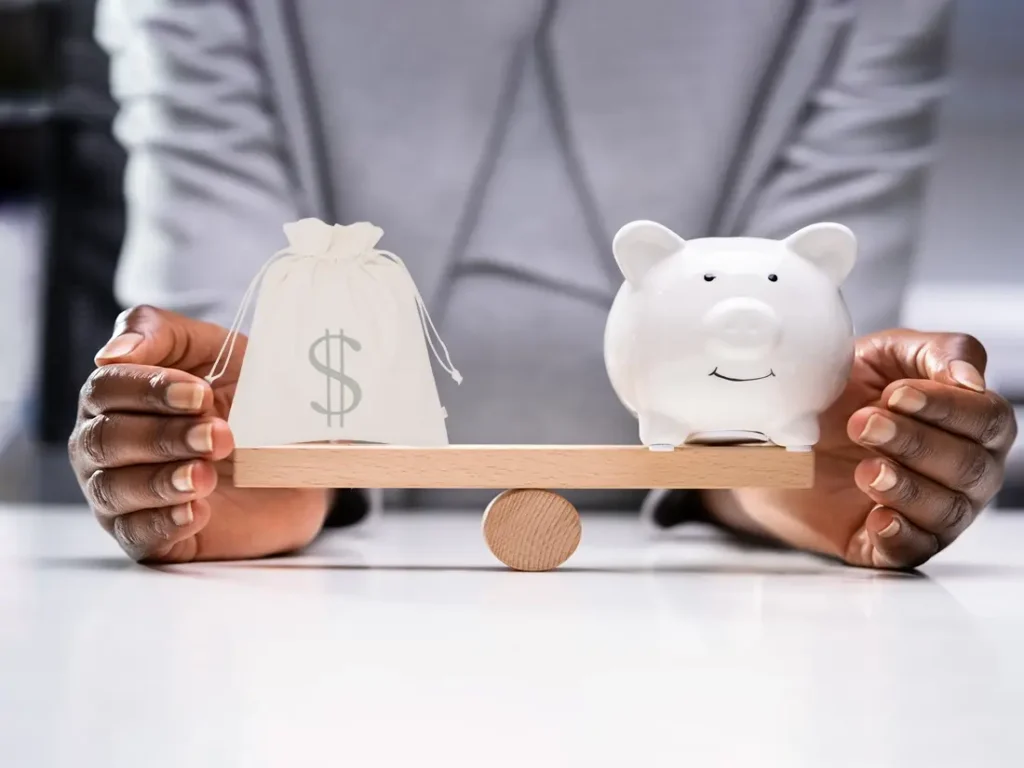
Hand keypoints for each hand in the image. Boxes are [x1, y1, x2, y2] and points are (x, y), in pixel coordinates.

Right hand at [69, 306, 332, 562]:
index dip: (150, 390)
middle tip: (220, 436)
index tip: (200, 395)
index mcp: (117, 395)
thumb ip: (163, 334)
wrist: (297, 458)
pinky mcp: (148, 536)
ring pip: (115, 489)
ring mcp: (122, 494)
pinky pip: (137, 534)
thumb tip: (111, 353)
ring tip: (207, 474)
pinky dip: (164, 523)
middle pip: (105, 439)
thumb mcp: (217, 351)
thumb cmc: (247, 396)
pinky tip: (197, 511)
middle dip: (164, 436)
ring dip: (163, 480)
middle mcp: (106, 445)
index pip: (106, 388)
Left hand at [703, 330, 1016, 568]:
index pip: (988, 420)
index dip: (947, 408)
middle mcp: (963, 473)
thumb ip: (938, 351)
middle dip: (915, 442)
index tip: (896, 394)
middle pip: (970, 467)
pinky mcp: (888, 544)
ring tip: (866, 468)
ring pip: (945, 511)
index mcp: (971, 424)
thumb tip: (970, 379)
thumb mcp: (886, 355)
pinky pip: (911, 552)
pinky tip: (880, 519)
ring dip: (905, 487)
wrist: (780, 433)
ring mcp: (930, 513)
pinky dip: (899, 536)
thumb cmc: (844, 392)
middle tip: (864, 423)